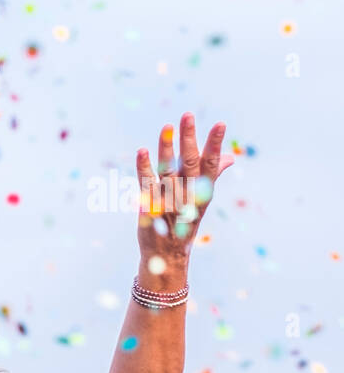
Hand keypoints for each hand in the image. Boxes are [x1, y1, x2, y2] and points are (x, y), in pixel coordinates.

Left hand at [135, 112, 233, 270]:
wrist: (167, 257)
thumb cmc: (184, 222)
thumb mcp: (201, 200)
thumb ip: (212, 176)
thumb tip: (230, 157)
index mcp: (201, 193)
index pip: (210, 165)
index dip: (215, 145)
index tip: (220, 124)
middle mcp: (187, 196)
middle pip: (189, 164)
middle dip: (188, 139)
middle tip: (187, 115)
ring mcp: (167, 203)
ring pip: (167, 172)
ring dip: (166, 149)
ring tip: (166, 126)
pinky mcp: (148, 208)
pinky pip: (146, 185)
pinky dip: (144, 168)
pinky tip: (142, 151)